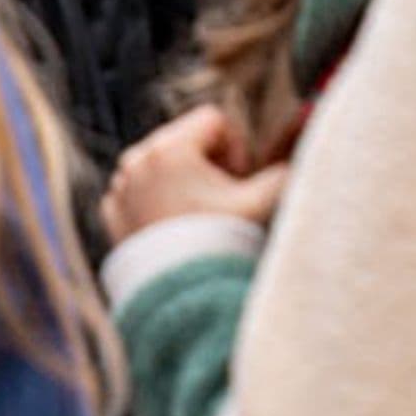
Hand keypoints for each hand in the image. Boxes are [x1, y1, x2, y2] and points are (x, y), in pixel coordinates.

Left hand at [103, 102, 289, 244]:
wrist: (182, 294)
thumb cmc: (221, 243)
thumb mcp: (259, 205)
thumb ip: (284, 175)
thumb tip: (303, 158)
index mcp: (170, 147)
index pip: (212, 120)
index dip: (234, 148)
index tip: (236, 181)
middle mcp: (138, 157)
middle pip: (184, 140)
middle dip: (208, 165)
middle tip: (221, 202)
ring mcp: (121, 184)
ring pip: (160, 165)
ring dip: (182, 182)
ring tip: (199, 218)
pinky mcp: (112, 210)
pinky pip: (139, 190)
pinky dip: (157, 202)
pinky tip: (174, 230)